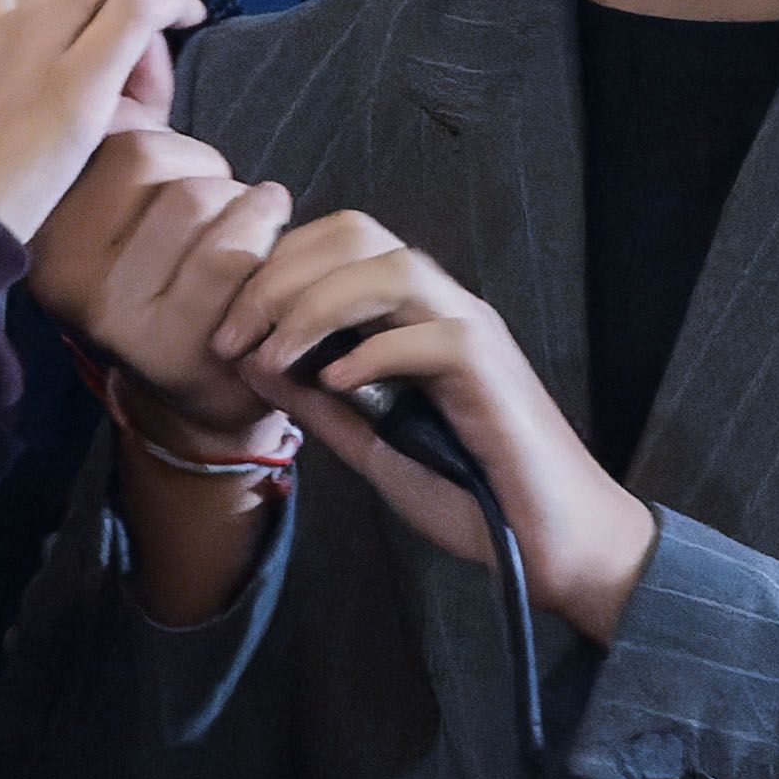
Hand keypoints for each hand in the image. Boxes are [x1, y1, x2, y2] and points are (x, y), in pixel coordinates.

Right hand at [29, 129, 288, 453]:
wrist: (202, 385)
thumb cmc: (175, 267)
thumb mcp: (136, 187)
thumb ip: (133, 103)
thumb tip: (143, 27)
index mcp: (42, 228)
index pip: (117, 137)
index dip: (174, 147)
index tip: (182, 183)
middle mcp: (59, 274)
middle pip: (152, 158)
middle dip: (206, 172)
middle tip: (216, 211)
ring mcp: (110, 315)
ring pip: (197, 200)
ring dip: (241, 203)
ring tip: (245, 228)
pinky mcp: (167, 346)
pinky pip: (231, 254)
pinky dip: (264, 232)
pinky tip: (271, 242)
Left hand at [209, 213, 658, 643]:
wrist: (553, 545)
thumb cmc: (472, 495)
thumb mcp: (372, 446)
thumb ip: (319, 404)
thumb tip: (252, 363)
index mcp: (410, 315)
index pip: (337, 243)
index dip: (272, 268)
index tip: (224, 328)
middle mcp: (442, 305)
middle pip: (358, 233)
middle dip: (281, 274)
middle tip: (233, 335)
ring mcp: (472, 330)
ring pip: (393, 266)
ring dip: (316, 303)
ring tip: (274, 354)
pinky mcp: (493, 369)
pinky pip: (431, 333)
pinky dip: (373, 351)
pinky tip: (334, 383)